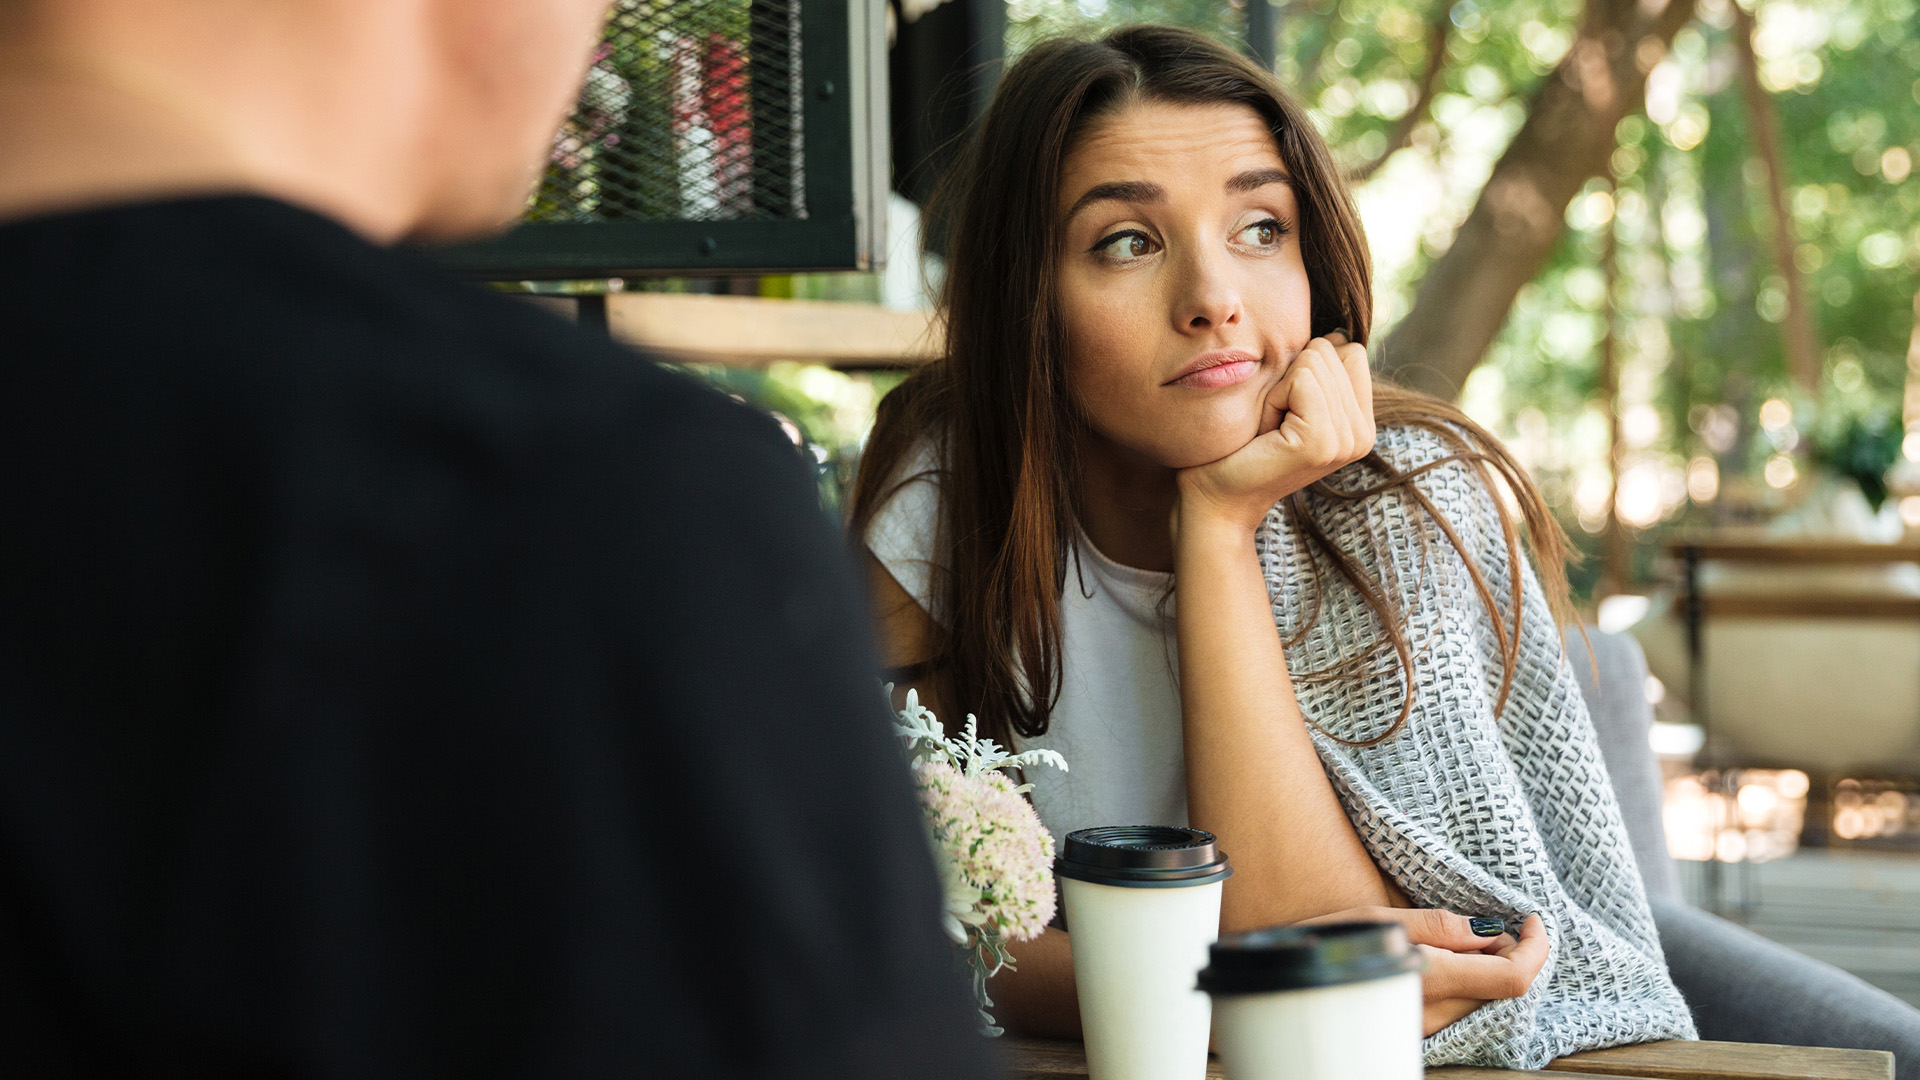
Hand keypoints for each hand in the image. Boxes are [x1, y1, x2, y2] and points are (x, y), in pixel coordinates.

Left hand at [1175, 331, 1374, 538]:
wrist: (1216, 494)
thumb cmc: (1244, 442)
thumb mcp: (1290, 398)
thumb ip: (1320, 369)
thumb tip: (1337, 332)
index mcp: (1362, 423)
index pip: (1351, 351)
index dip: (1308, 368)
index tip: (1287, 408)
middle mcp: (1363, 435)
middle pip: (1334, 350)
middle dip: (1292, 376)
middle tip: (1275, 421)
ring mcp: (1347, 441)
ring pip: (1315, 360)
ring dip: (1280, 388)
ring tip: (1271, 427)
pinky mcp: (1321, 443)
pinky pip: (1301, 380)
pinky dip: (1274, 397)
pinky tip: (1267, 431)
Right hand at [1302, 907, 1547, 1035]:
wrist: (1280, 982)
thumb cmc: (1320, 942)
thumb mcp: (1377, 918)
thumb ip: (1439, 925)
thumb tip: (1488, 930)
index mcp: (1429, 979)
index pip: (1511, 977)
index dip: (1535, 949)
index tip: (1533, 920)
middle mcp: (1432, 1015)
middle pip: (1501, 990)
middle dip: (1507, 954)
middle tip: (1484, 924)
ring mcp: (1423, 1031)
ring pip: (1482, 1002)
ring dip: (1487, 970)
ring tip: (1457, 941)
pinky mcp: (1414, 1035)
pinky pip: (1459, 1010)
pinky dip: (1466, 985)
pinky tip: (1443, 964)